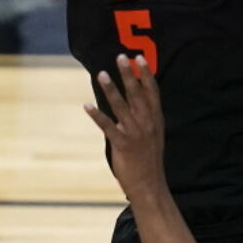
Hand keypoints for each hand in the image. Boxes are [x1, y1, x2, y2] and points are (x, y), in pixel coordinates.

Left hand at [83, 55, 166, 201]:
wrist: (149, 185)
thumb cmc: (149, 159)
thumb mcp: (154, 134)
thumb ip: (146, 118)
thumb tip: (134, 102)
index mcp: (155, 119)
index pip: (152, 91)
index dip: (145, 74)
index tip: (139, 58)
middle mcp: (147, 123)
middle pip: (137, 93)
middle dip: (128, 74)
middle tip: (121, 57)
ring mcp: (135, 133)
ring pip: (121, 106)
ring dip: (110, 89)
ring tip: (101, 74)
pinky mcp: (123, 144)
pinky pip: (108, 126)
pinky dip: (97, 115)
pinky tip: (87, 106)